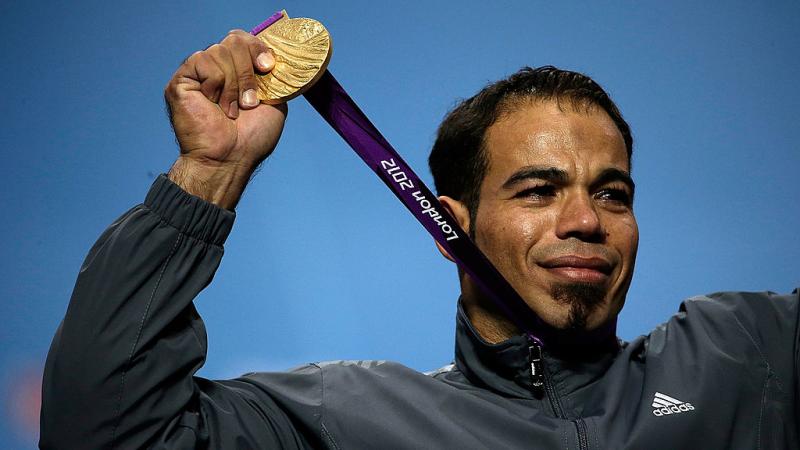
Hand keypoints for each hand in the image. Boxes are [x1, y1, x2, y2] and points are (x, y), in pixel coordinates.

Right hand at [164, 29, 287, 208]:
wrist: (230, 157)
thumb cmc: (251, 137)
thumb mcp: (274, 101)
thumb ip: (272, 75)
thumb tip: (274, 55)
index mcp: (235, 70)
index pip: (243, 38)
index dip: (258, 47)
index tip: (268, 67)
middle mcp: (215, 67)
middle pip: (234, 40)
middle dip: (248, 71)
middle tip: (249, 101)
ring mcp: (198, 72)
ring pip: (221, 50)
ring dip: (234, 84)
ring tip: (231, 110)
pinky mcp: (182, 78)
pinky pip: (204, 61)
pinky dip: (216, 83)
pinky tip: (213, 104)